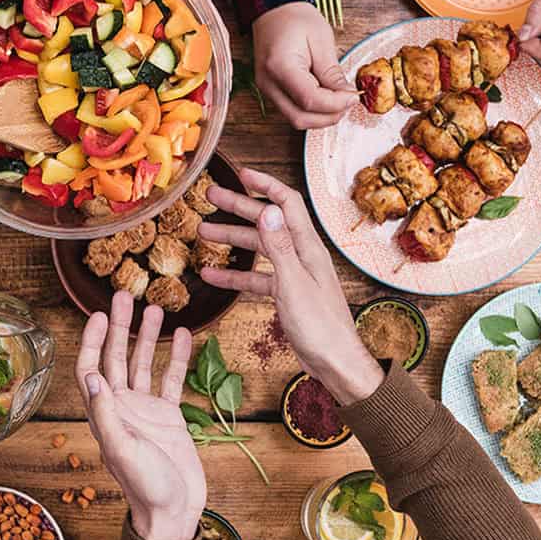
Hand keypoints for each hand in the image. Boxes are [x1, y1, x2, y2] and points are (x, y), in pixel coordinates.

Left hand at [76, 292, 205, 539]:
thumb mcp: (122, 450)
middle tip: (125, 295)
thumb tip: (91, 376)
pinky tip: (184, 336)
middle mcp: (122, 406)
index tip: (99, 314)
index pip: (90, 367)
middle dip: (120, 326)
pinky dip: (178, 358)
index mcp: (104, 413)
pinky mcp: (169, 416)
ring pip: (144, 363)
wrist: (174, 513)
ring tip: (156, 309)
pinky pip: (172, 380)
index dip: (91, 340)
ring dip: (148, 336)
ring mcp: (145, 410)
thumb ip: (106, 415)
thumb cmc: (145, 488)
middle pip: (116, 357)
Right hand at [197, 168, 383, 405]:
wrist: (336, 364)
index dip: (264, 185)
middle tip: (212, 196)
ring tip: (204, 232)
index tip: (241, 174)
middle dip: (239, 207)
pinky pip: (256, 277)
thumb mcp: (294, 284)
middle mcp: (301, 255)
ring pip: (259, 249)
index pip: (286, 203)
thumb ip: (279, 247)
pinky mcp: (286, 294)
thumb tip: (267, 210)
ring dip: (232, 239)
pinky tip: (213, 274)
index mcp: (307, 247)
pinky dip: (235, 274)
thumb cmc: (322, 327)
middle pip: (267, 222)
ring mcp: (294, 274)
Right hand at [253, 2, 359, 129]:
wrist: (273, 11)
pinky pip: (293, 111)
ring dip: (321, 117)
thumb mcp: (320, 39)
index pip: (309, 100)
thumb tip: (346, 95)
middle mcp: (268, 83)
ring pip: (296, 120)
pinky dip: (312, 111)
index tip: (352, 96)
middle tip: (348, 101)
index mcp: (280, 66)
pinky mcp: (272, 92)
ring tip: (338, 99)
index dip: (335, 104)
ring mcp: (267, 90)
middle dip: (329, 116)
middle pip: (300, 118)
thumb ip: (332, 71)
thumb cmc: (294, 19)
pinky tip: (325, 98)